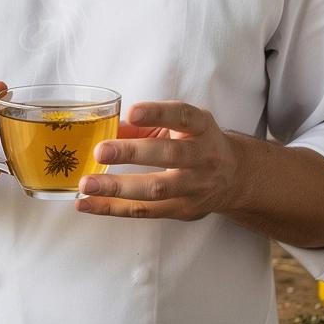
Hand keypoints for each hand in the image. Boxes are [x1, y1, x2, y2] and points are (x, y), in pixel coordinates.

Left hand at [74, 101, 234, 220]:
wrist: (235, 177)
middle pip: (169, 155)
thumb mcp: (179, 125)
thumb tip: (103, 126)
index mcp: (201, 127)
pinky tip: (87, 203)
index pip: (182, 116)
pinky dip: (112, 208)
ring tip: (87, 184)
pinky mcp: (183, 210)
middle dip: (132, 153)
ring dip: (118, 188)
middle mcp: (203, 156)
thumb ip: (144, 125)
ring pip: (157, 189)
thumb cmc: (196, 143)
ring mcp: (195, 187)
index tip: (132, 111)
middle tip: (101, 151)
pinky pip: (145, 211)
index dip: (158, 113)